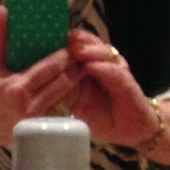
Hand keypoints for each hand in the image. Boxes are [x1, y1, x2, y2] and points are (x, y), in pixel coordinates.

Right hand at [0, 6, 76, 150]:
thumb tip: (3, 10)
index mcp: (17, 87)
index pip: (50, 67)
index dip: (64, 55)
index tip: (70, 45)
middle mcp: (29, 106)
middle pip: (63, 82)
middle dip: (74, 67)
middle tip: (80, 55)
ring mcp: (38, 121)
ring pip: (66, 97)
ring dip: (75, 83)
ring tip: (79, 69)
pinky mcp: (42, 130)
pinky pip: (62, 111)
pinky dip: (68, 99)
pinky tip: (71, 89)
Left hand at [64, 29, 159, 148]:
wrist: (130, 130)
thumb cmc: (102, 118)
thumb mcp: (77, 105)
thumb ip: (64, 93)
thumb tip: (39, 88)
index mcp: (92, 67)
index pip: (82, 47)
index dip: (70, 42)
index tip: (53, 38)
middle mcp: (106, 65)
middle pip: (93, 45)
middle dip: (80, 40)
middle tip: (66, 38)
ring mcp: (117, 72)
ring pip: (104, 54)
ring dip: (90, 50)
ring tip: (76, 49)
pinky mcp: (127, 83)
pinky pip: (115, 73)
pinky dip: (103, 68)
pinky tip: (91, 66)